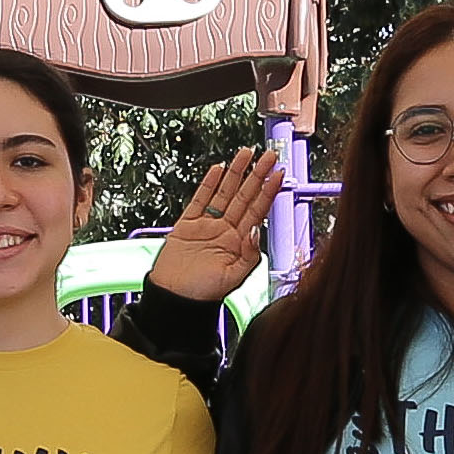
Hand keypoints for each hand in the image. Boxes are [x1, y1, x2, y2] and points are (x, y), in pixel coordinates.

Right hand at [149, 144, 282, 304]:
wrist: (174, 300)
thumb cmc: (203, 295)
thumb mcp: (234, 278)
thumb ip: (249, 255)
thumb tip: (255, 230)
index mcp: (239, 243)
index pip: (258, 210)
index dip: (269, 191)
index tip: (278, 173)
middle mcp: (225, 230)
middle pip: (245, 196)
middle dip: (257, 174)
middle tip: (269, 155)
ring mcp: (207, 225)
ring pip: (224, 193)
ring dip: (236, 173)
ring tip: (246, 153)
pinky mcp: (187, 225)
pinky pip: (200, 200)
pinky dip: (208, 184)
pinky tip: (217, 170)